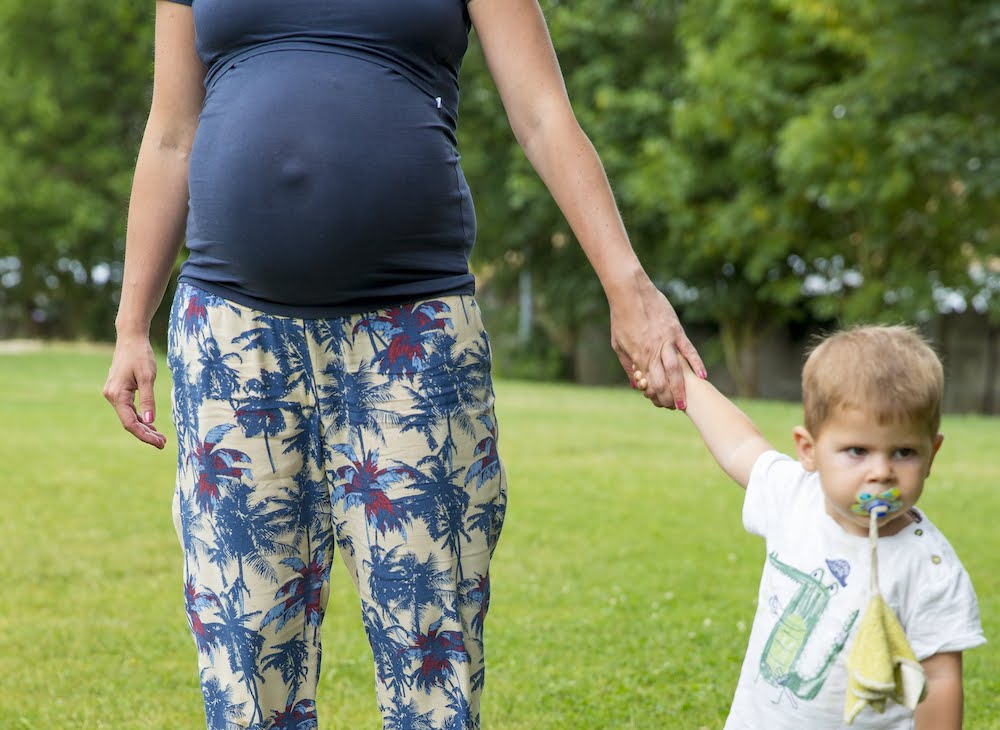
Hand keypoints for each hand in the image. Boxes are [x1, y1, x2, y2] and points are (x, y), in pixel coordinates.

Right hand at [103, 334, 166, 448]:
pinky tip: (151, 425)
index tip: (159, 443)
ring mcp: (114, 394)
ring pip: (129, 417)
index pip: (130, 423)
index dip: (144, 435)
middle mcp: (112, 396)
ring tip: (160, 438)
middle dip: (146, 434)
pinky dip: (140, 418)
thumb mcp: (147, 377)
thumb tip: (149, 422)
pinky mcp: (119, 390)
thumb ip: (148, 400)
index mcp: (117, 395)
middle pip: (129, 422)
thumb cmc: (140, 355)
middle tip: (163, 444)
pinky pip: (129, 409)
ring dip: (144, 427)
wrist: (131, 338)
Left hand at [610, 280, 703, 408]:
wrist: (630, 293)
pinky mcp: (676, 331)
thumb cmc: (621, 319)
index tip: (658, 403)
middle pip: (663, 381)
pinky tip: (702, 377)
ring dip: (681, 389)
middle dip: (669, 398)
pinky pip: (689, 350)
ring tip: (686, 403)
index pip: (648, 383)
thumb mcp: (618, 345)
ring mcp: (666, 341)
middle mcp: (653, 351)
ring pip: (676, 370)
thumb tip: (635, 385)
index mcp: (638, 356)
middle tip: (675, 408)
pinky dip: (696, 364)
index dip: (654, 396)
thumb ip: (628, 366)